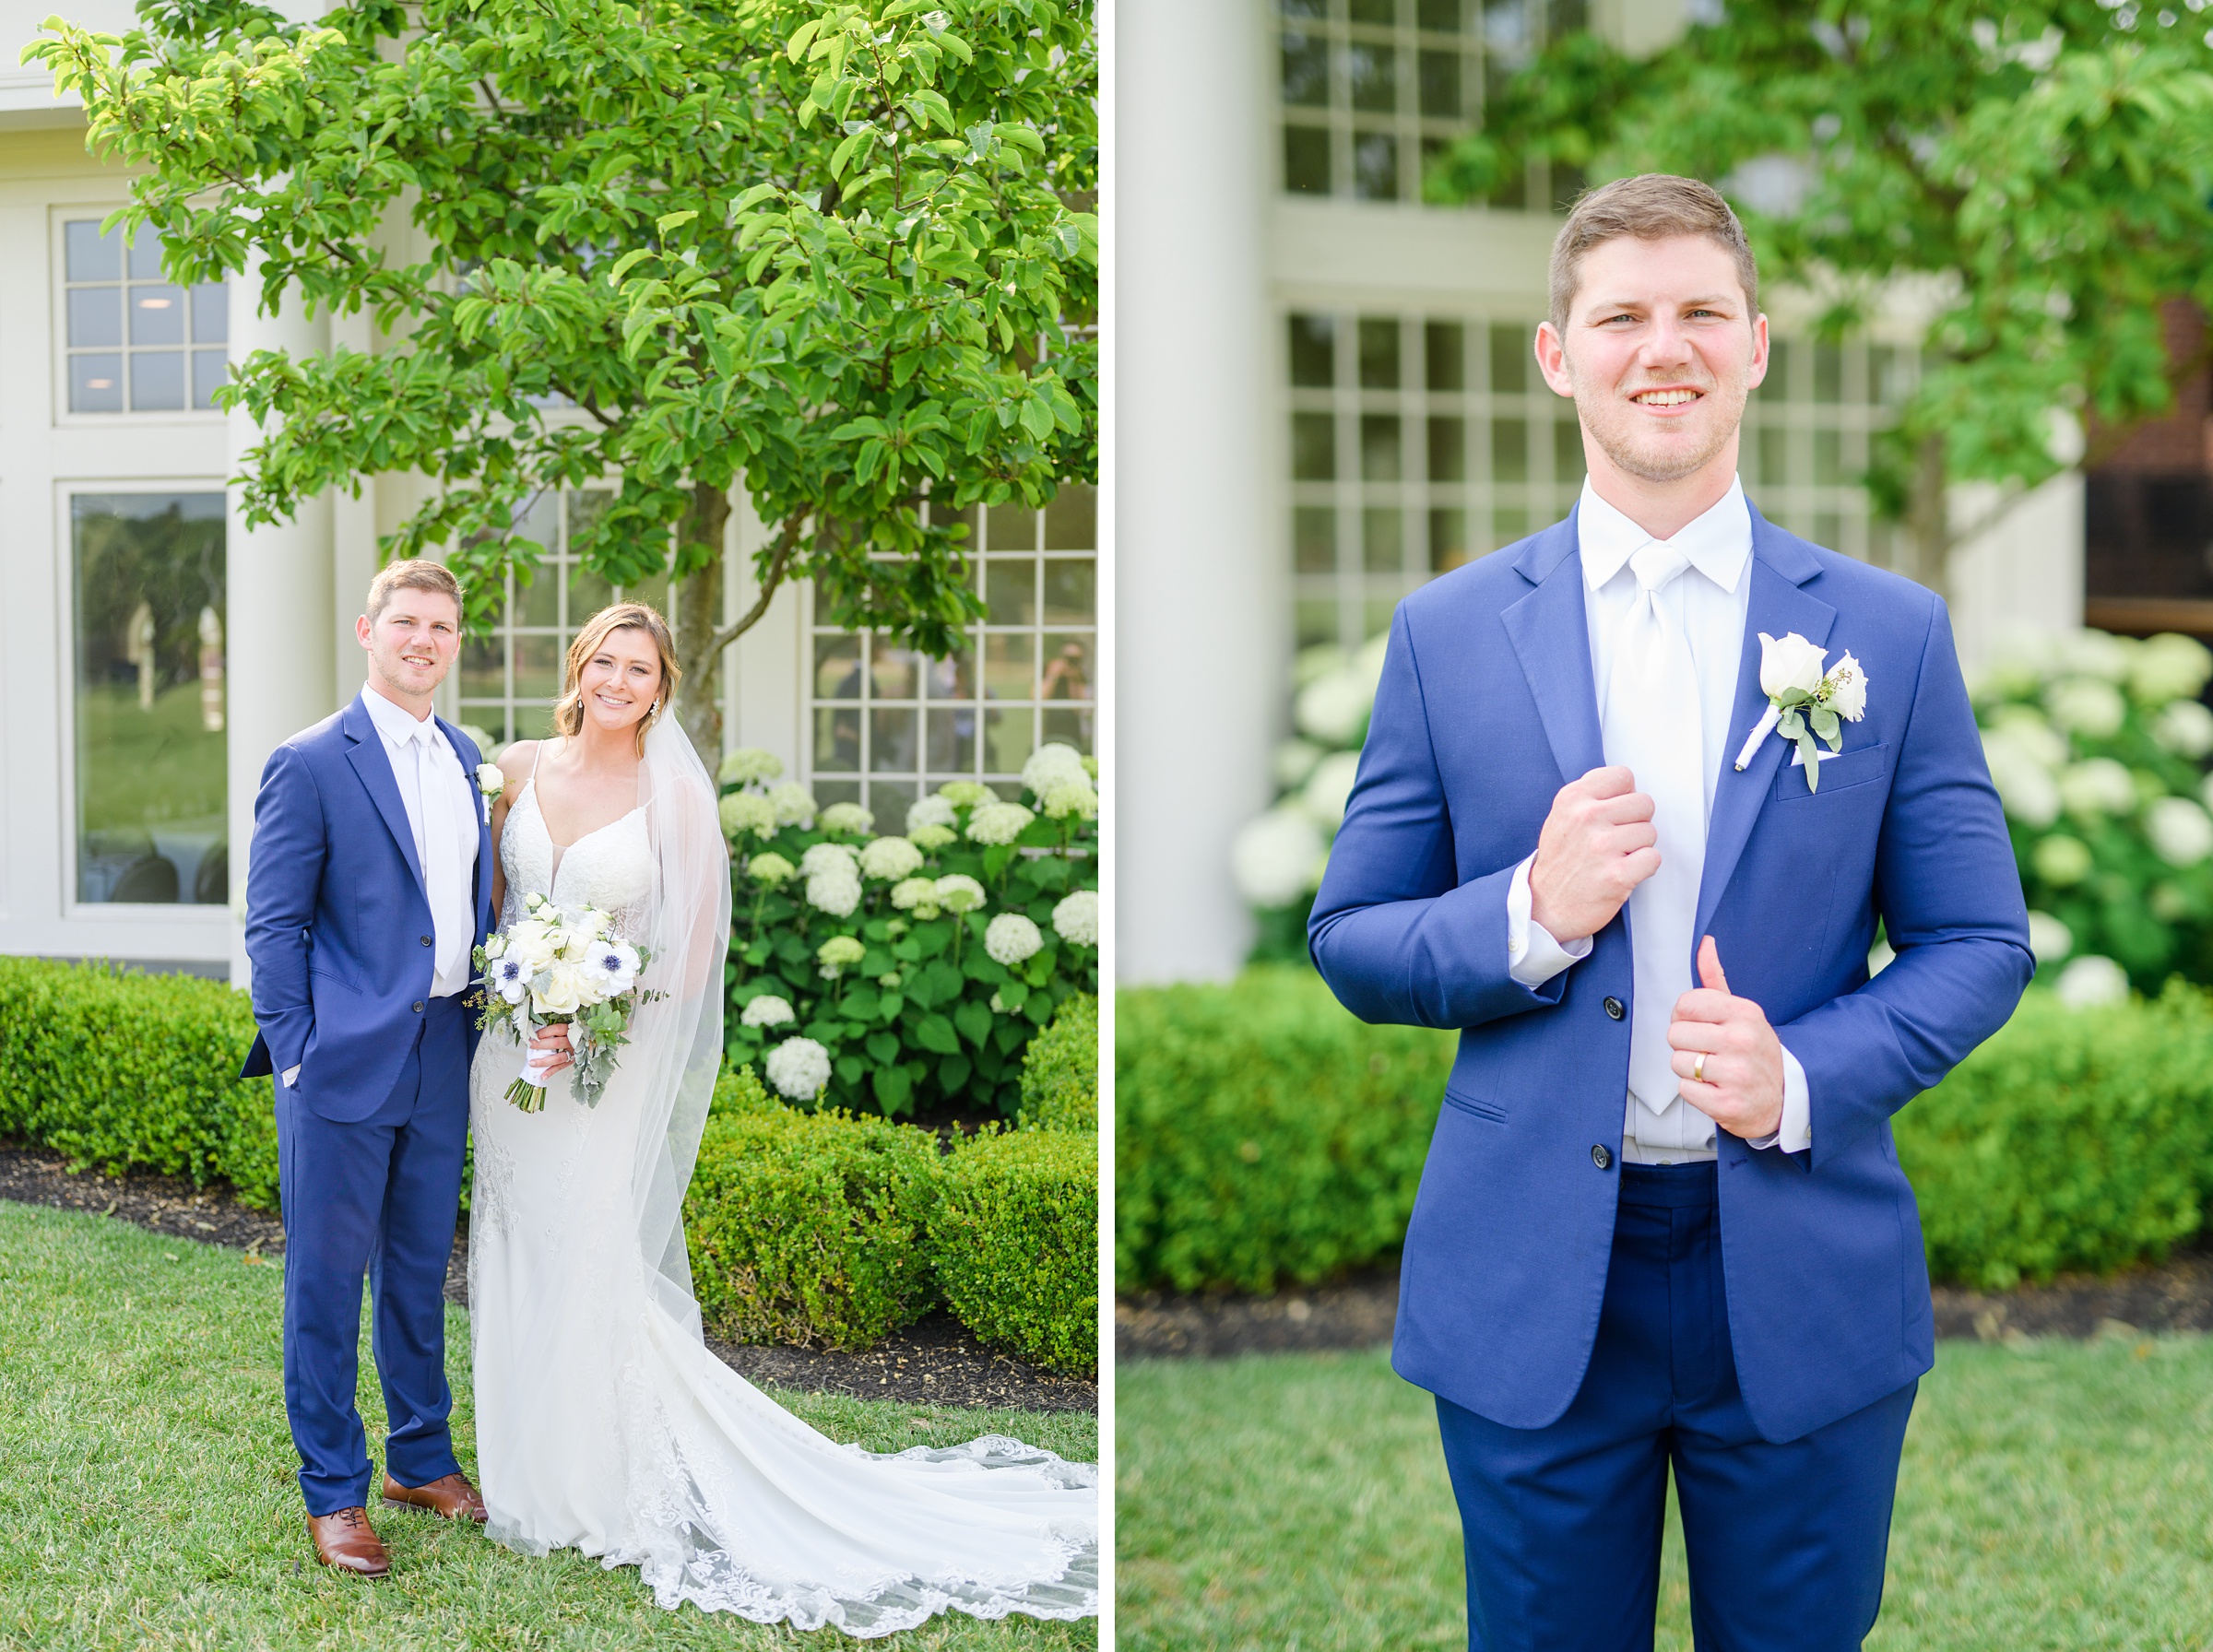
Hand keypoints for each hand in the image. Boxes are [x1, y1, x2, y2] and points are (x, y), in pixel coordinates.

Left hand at [529, 1021, 574, 1075]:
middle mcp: (573, 1042)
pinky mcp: (571, 1061)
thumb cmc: (569, 1035)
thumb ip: (552, 1031)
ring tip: (532, 1063)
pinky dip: (551, 1072)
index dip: (544, 1032)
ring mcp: (573, 1053)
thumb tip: (534, 1034)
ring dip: (544, 1061)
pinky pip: (560, 1067)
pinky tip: (543, 1076)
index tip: (534, 1035)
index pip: (556, 1029)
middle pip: (556, 1043)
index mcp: (570, 1030)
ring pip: (558, 1058)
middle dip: (541, 1045)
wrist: (586, 1041)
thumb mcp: (564, 1029)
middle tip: (530, 1045)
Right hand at [1527, 766, 1659, 942]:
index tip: (1613, 813)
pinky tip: (1623, 872)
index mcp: (1572, 798)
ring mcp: (1602, 846)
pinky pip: (1653, 858)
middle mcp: (1586, 818)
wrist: (1544, 907)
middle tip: (1616, 839)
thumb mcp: (1562, 816)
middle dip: (1635, 822)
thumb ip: (1592, 796)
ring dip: (1638, 847)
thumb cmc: (1559, 862)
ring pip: (1650, 832)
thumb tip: (1628, 788)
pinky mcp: (1617, 875)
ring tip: (1615, 858)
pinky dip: (1643, 867)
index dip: (1624, 795)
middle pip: (1644, 803)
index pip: (1623, 776)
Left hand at [1669, 938, 1782, 1139]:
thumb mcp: (1742, 1013)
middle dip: (1686, 1045)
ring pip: (1678, 1062)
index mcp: (1745, 1013)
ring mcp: (1737, 1073)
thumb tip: (1705, 942)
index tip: (1701, 1026)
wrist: (1784, 1099)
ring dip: (1690, 1070)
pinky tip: (1717, 1089)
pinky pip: (1685, 1089)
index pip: (1685, 1004)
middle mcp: (1742, 1040)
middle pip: (1675, 1034)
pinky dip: (1696, 1092)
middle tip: (1710, 1053)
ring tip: (1715, 1071)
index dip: (1684, 1017)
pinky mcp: (1728, 1103)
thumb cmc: (1755, 1052)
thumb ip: (1716, 979)